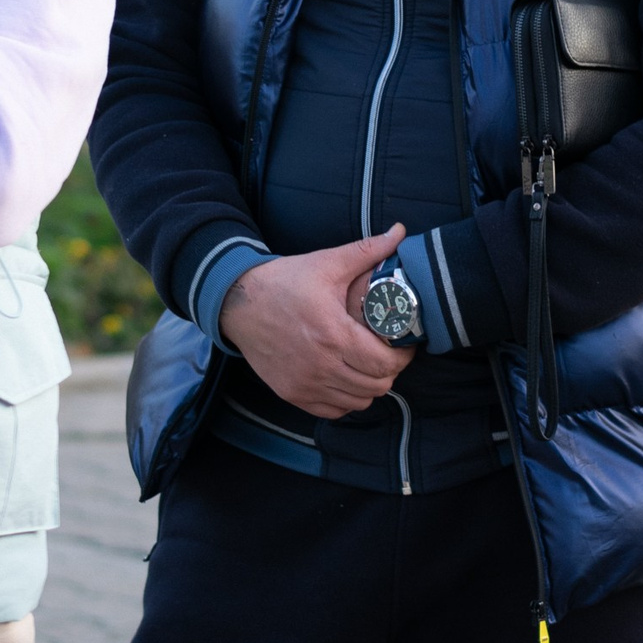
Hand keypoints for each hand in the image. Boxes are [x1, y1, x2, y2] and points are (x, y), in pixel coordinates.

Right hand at [218, 225, 413, 418]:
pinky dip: (345, 399)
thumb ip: (367, 251)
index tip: (403, 345)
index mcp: (333, 334)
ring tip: (368, 366)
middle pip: (376, 386)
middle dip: (389, 371)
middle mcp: (320, 365)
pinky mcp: (292, 393)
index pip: (384, 363)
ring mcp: (305, 383)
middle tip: (388, 354)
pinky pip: (333, 411)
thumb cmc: (285, 281)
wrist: (239, 302)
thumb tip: (400, 232)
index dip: (402, 356)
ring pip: (358, 402)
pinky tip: (346, 379)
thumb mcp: (326, 263)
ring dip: (369, 386)